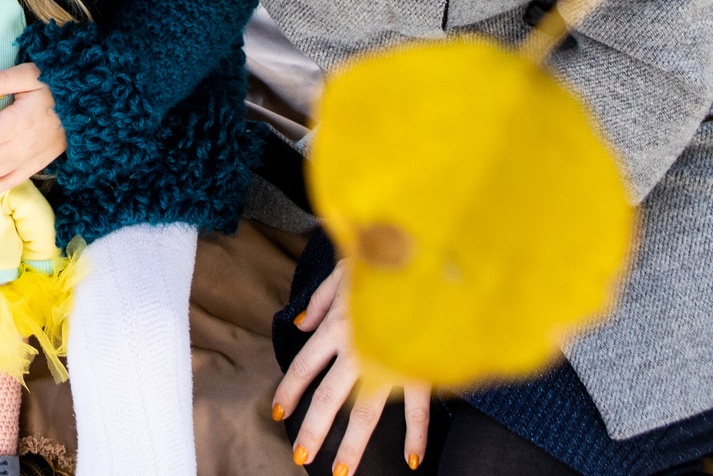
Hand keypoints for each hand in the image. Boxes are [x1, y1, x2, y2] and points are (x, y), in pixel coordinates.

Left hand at [272, 265, 430, 473]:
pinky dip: (417, 435)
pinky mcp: (423, 367)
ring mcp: (391, 361)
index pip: (305, 365)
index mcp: (338, 323)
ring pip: (366, 411)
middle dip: (313, 429)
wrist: (434, 257)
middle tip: (300, 454)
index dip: (289, 391)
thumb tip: (299, 323)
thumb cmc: (387, 259)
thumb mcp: (345, 268)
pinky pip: (419, 409)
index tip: (278, 413)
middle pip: (328, 396)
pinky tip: (413, 460)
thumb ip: (321, 299)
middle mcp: (359, 347)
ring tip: (341, 472)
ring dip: (352, 444)